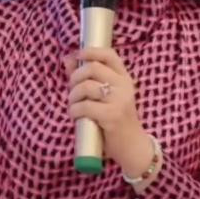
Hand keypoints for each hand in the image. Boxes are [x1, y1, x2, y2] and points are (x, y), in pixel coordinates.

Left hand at [64, 47, 151, 174]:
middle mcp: (124, 86)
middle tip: (71, 90)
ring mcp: (119, 100)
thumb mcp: (105, 97)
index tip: (76, 55)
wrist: (132, 147)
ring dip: (73, 96)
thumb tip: (67, 59)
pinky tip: (76, 116)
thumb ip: (88, 78)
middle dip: (75, 77)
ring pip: (86, 86)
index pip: (109, 54)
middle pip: (93, 68)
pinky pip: (85, 106)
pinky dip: (74, 110)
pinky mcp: (112, 115)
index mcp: (124, 78)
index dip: (90, 51)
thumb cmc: (115, 120)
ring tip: (73, 105)